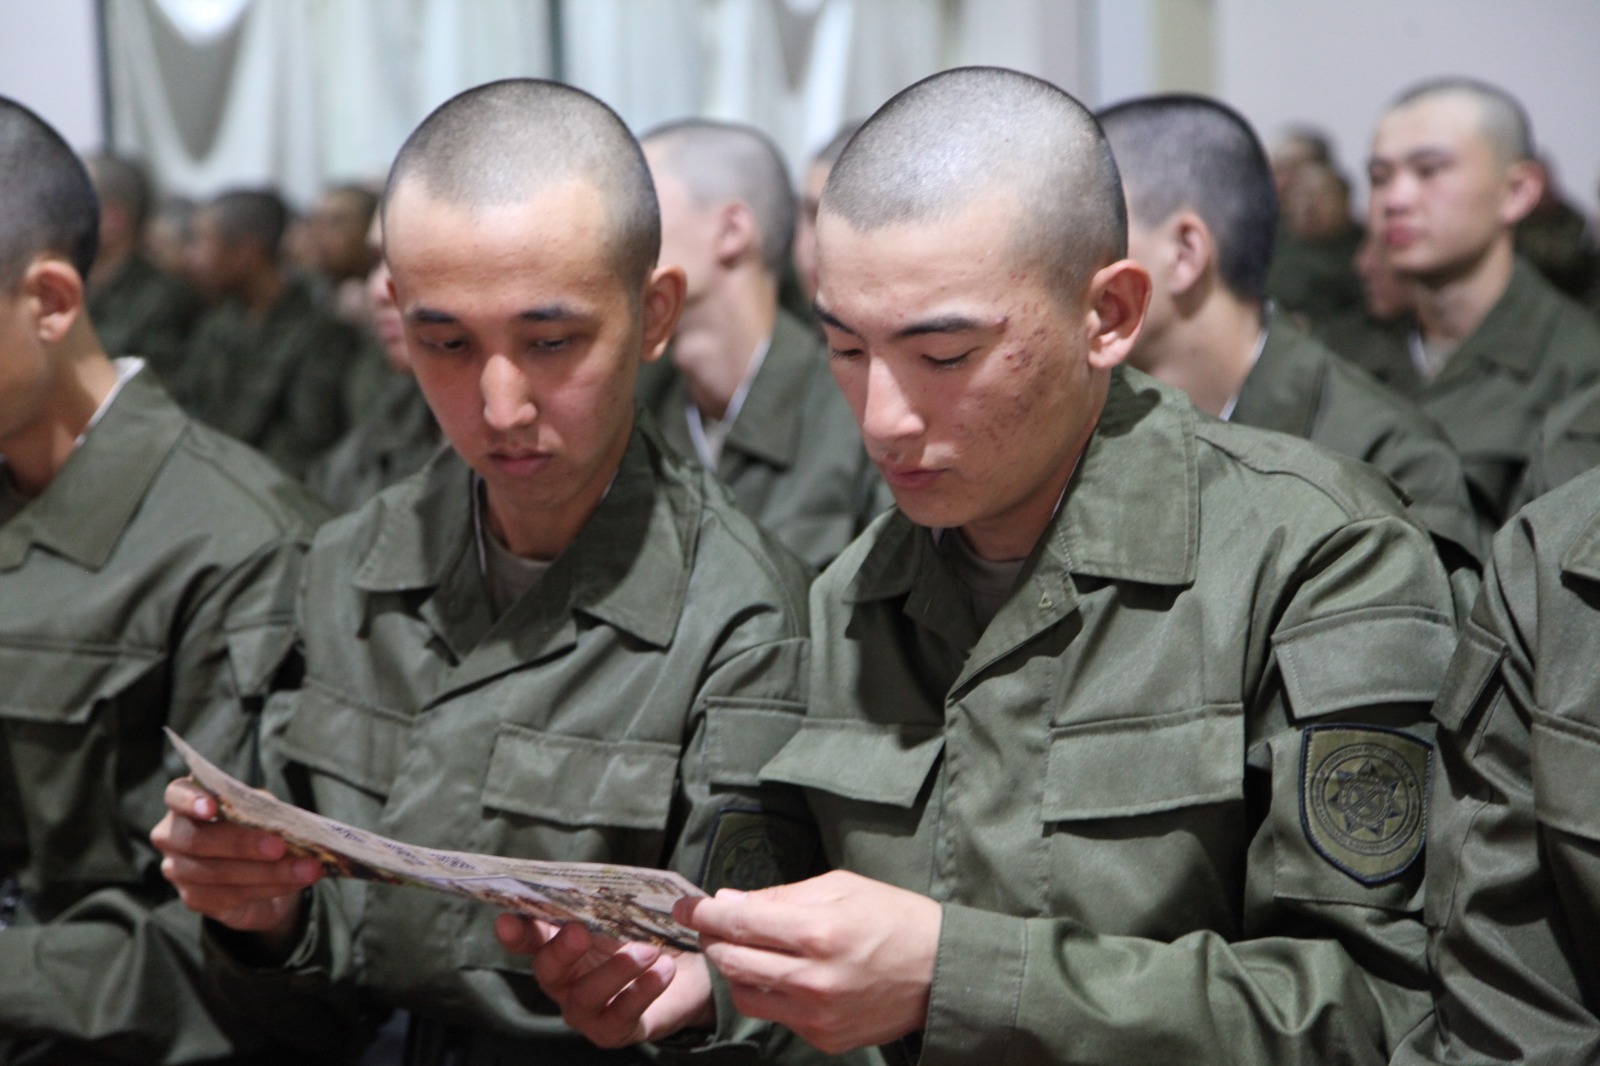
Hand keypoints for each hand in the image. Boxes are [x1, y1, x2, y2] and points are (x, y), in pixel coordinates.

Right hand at [150, 777, 320, 950]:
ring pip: (217, 873)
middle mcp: (173, 836)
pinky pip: (230, 896)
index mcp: (187, 802)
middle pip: (197, 840)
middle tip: (280, 846)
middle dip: (242, 843)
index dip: (191, 800)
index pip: (176, 794)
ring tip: (306, 868)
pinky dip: (269, 888)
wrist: (262, 873)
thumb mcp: (263, 811)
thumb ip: (265, 810)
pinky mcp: (196, 899)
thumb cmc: (258, 828)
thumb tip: (285, 820)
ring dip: (268, 872)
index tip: (212, 806)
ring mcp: (179, 870)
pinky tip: (295, 882)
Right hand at [496, 915, 714, 1047]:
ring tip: (648, 950)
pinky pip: (622, 1014)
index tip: (505, 921)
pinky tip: (665, 970)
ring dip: (615, 970)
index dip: (515, 932)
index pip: (530, 937)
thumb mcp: (627, 914)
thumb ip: (609, 902)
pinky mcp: (612, 1031)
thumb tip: (604, 882)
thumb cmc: (645, 934)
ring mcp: (585, 1010)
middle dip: (561, 950)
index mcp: (559, 945)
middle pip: (548, 970)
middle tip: (580, 931)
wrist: (687, 971)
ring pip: (585, 996)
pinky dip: (644, 990)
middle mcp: (564, 981)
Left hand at [675, 870, 940, 1054]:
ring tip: (745, 948)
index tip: (686, 906)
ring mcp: (817, 1015)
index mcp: (819, 933)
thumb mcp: (840, 887)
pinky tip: (781, 973)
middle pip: (732, 961)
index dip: (703, 913)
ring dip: (735, 969)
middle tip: (712, 924)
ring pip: (744, 994)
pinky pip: (775, 1014)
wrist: (941, 972)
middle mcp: (814, 979)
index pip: (738, 923)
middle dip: (713, 939)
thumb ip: (780, 897)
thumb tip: (727, 901)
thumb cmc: (893, 918)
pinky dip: (767, 992)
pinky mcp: (824, 1039)